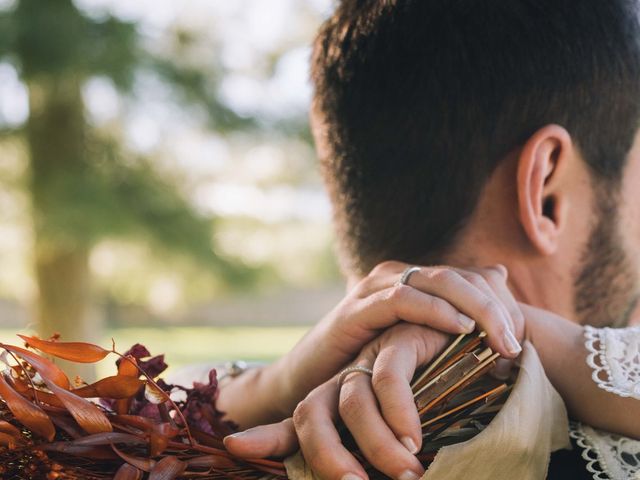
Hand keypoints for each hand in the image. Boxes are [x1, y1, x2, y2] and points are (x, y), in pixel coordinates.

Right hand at [219, 261, 523, 426]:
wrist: (312, 379)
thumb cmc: (367, 365)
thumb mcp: (414, 346)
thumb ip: (450, 323)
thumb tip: (498, 285)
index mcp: (413, 282)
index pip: (467, 279)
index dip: (500, 304)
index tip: (522, 340)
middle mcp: (396, 277)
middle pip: (458, 277)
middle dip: (494, 307)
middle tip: (518, 343)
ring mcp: (376, 288)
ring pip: (437, 281)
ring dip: (475, 309)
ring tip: (500, 340)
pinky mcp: (358, 308)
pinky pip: (403, 300)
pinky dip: (436, 311)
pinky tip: (460, 329)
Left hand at [226, 324, 448, 479]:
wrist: (474, 351)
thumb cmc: (444, 399)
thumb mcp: (405, 434)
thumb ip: (378, 449)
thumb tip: (379, 478)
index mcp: (341, 398)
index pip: (299, 419)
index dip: (266, 436)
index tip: (237, 445)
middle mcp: (348, 377)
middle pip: (312, 413)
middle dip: (327, 455)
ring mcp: (371, 357)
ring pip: (351, 400)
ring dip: (375, 443)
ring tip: (408, 472)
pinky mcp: (400, 338)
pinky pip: (388, 376)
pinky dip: (399, 410)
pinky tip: (416, 438)